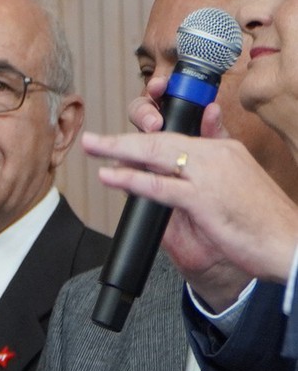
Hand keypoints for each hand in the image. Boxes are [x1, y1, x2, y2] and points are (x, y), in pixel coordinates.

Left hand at [82, 125, 297, 309]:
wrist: (289, 243)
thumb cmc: (263, 219)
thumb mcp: (237, 182)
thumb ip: (211, 167)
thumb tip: (184, 162)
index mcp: (225, 149)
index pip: (179, 132)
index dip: (148, 127)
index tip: (124, 129)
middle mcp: (216, 154)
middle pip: (162, 138)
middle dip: (124, 137)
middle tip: (94, 139)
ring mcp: (209, 174)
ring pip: (156, 153)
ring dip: (118, 149)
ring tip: (92, 147)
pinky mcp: (203, 198)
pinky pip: (160, 185)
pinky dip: (131, 179)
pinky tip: (110, 175)